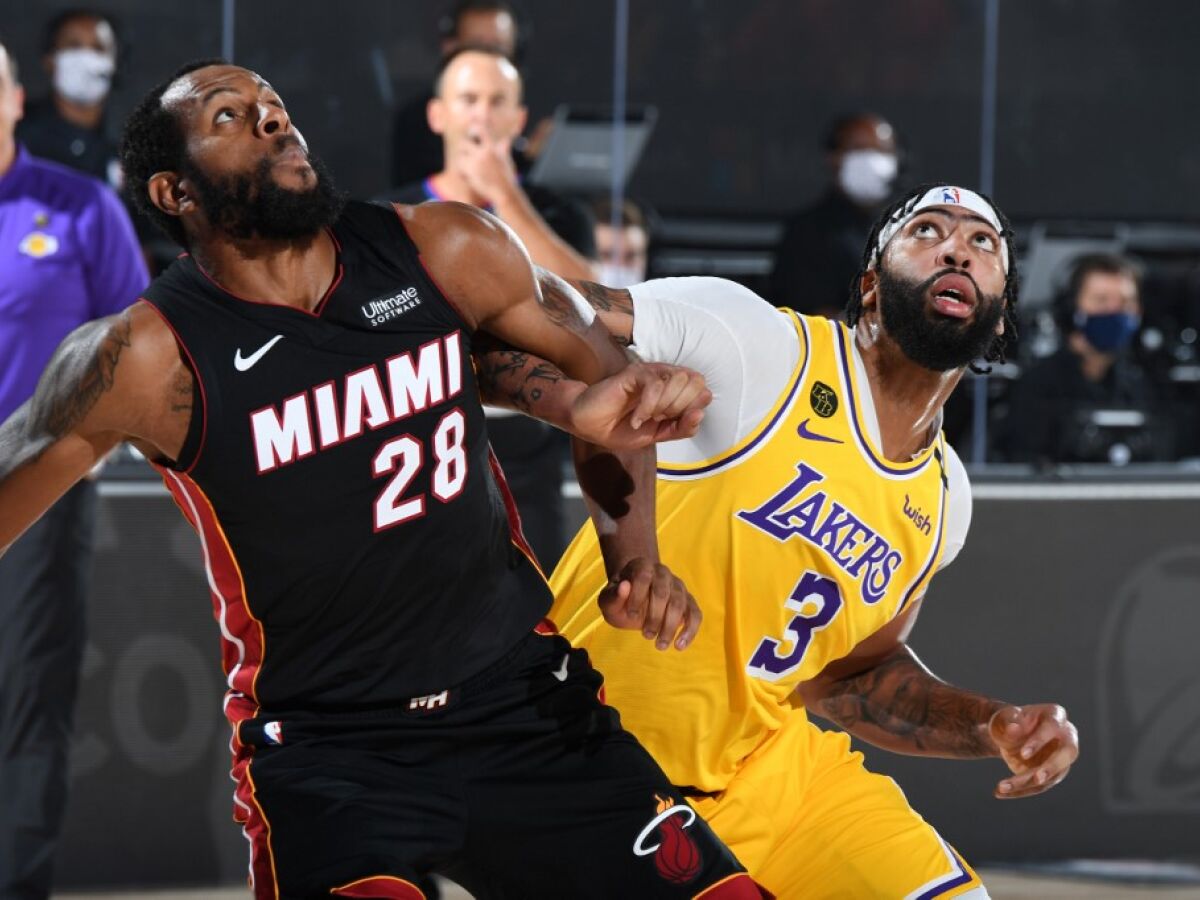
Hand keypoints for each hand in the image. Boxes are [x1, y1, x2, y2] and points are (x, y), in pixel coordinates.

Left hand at [457, 131, 519, 203]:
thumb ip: (504, 147)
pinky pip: (460, 168)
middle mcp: (484, 152)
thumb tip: (507, 139)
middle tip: (467, 159)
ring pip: (460, 157)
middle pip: (464, 144)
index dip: (473, 128)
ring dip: (463, 164)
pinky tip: (471, 179)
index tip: (470, 130)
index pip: (480, 131)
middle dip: (463, 151)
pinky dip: (462, 174)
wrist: (505, 193)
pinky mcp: (471, 171)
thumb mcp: (506, 159)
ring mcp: (476, 161)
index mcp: (492, 147)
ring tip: (471, 172)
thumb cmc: (507, 177)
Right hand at [568, 363, 710, 449]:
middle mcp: (665, 377)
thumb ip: (681, 428)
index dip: (693, 409)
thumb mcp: (657, 435)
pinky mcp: (634, 373)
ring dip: (666, 405)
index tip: (670, 423)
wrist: (589, 426)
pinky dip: (648, 407)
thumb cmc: (620, 428)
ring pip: (678, 379)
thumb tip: (700, 413)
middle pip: (697, 381)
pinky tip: (637, 419)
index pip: (703, 390)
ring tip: (648, 417)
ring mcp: (650, 373)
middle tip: (660, 418)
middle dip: (682, 406)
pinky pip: (655, 384)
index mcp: (675, 390)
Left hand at [597, 558, 701, 650]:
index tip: (631, 615)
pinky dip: (690, 630)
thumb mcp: (608, 600)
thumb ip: (612, 596)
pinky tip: (679, 645)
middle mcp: (663, 573)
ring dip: (670, 626)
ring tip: (660, 645)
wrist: (634, 599)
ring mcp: (678, 586)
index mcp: (642, 566)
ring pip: (680, 603)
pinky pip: (695, 614)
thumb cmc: (620, 600)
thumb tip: (625, 586)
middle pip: (663, 592)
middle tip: (646, 635)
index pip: (643, 576)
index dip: (637, 596)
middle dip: (655, 616)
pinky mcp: (688, 601)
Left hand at [988, 704, 1078, 798]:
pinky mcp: (1053, 775)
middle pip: (1066, 754)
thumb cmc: (1008, 720)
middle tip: (1037, 779)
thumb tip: (1014, 729)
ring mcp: (1062, 759)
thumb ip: (1008, 721)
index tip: (1023, 753)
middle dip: (1051, 767)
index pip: (1052, 727)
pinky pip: (1039, 786)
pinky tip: (1001, 791)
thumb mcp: (1003, 717)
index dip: (1039, 741)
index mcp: (1055, 715)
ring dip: (1026, 783)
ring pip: (1050, 775)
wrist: (1007, 733)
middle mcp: (1066, 737)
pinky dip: (1020, 790)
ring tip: (1002, 787)